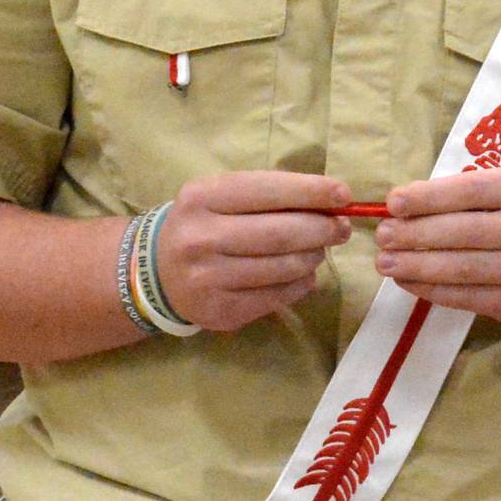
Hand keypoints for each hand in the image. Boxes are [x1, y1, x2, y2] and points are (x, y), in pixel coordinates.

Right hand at [154, 172, 352, 330]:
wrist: (156, 273)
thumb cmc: (203, 224)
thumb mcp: (221, 197)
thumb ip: (268, 196)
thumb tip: (331, 202)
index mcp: (202, 197)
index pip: (267, 190)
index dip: (311, 191)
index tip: (344, 195)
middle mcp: (201, 237)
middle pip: (281, 233)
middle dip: (322, 229)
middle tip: (340, 228)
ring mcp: (209, 278)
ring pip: (284, 267)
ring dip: (313, 257)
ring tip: (317, 250)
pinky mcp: (221, 310)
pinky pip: (278, 296)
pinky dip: (301, 283)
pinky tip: (302, 274)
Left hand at [373, 168, 500, 327]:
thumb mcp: (500, 198)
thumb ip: (457, 198)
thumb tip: (398, 208)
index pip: (474, 190)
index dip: (430, 197)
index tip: (393, 203)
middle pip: (468, 231)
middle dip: (418, 234)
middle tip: (383, 235)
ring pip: (466, 268)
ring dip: (419, 266)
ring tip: (386, 262)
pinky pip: (468, 297)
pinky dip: (432, 290)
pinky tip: (407, 282)